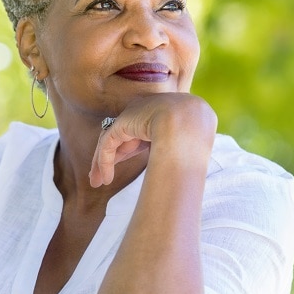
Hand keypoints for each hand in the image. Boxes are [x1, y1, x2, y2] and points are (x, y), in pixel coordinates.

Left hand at [89, 93, 215, 187]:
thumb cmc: (196, 137)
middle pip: (123, 136)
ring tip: (96, 183)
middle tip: (102, 177)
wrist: (189, 123)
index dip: (129, 150)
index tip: (122, 164)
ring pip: (112, 141)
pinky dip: (104, 162)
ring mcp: (132, 115)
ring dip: (102, 163)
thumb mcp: (185, 142)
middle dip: (113, 157)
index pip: (140, 131)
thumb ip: (174, 148)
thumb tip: (180, 170)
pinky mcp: (121, 124)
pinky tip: (105, 179)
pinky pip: (107, 145)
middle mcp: (145, 110)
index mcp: (162, 111)